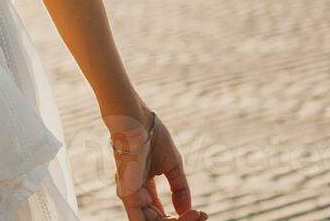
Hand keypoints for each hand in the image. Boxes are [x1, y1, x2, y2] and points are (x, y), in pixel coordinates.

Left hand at [105, 103, 206, 220]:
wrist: (136, 119)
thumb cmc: (151, 137)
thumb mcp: (173, 166)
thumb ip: (180, 189)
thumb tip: (187, 211)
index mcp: (144, 191)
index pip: (161, 216)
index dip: (182, 218)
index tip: (203, 213)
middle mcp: (135, 197)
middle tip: (201, 215)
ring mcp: (129, 196)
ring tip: (194, 215)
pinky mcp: (126, 193)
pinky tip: (179, 219)